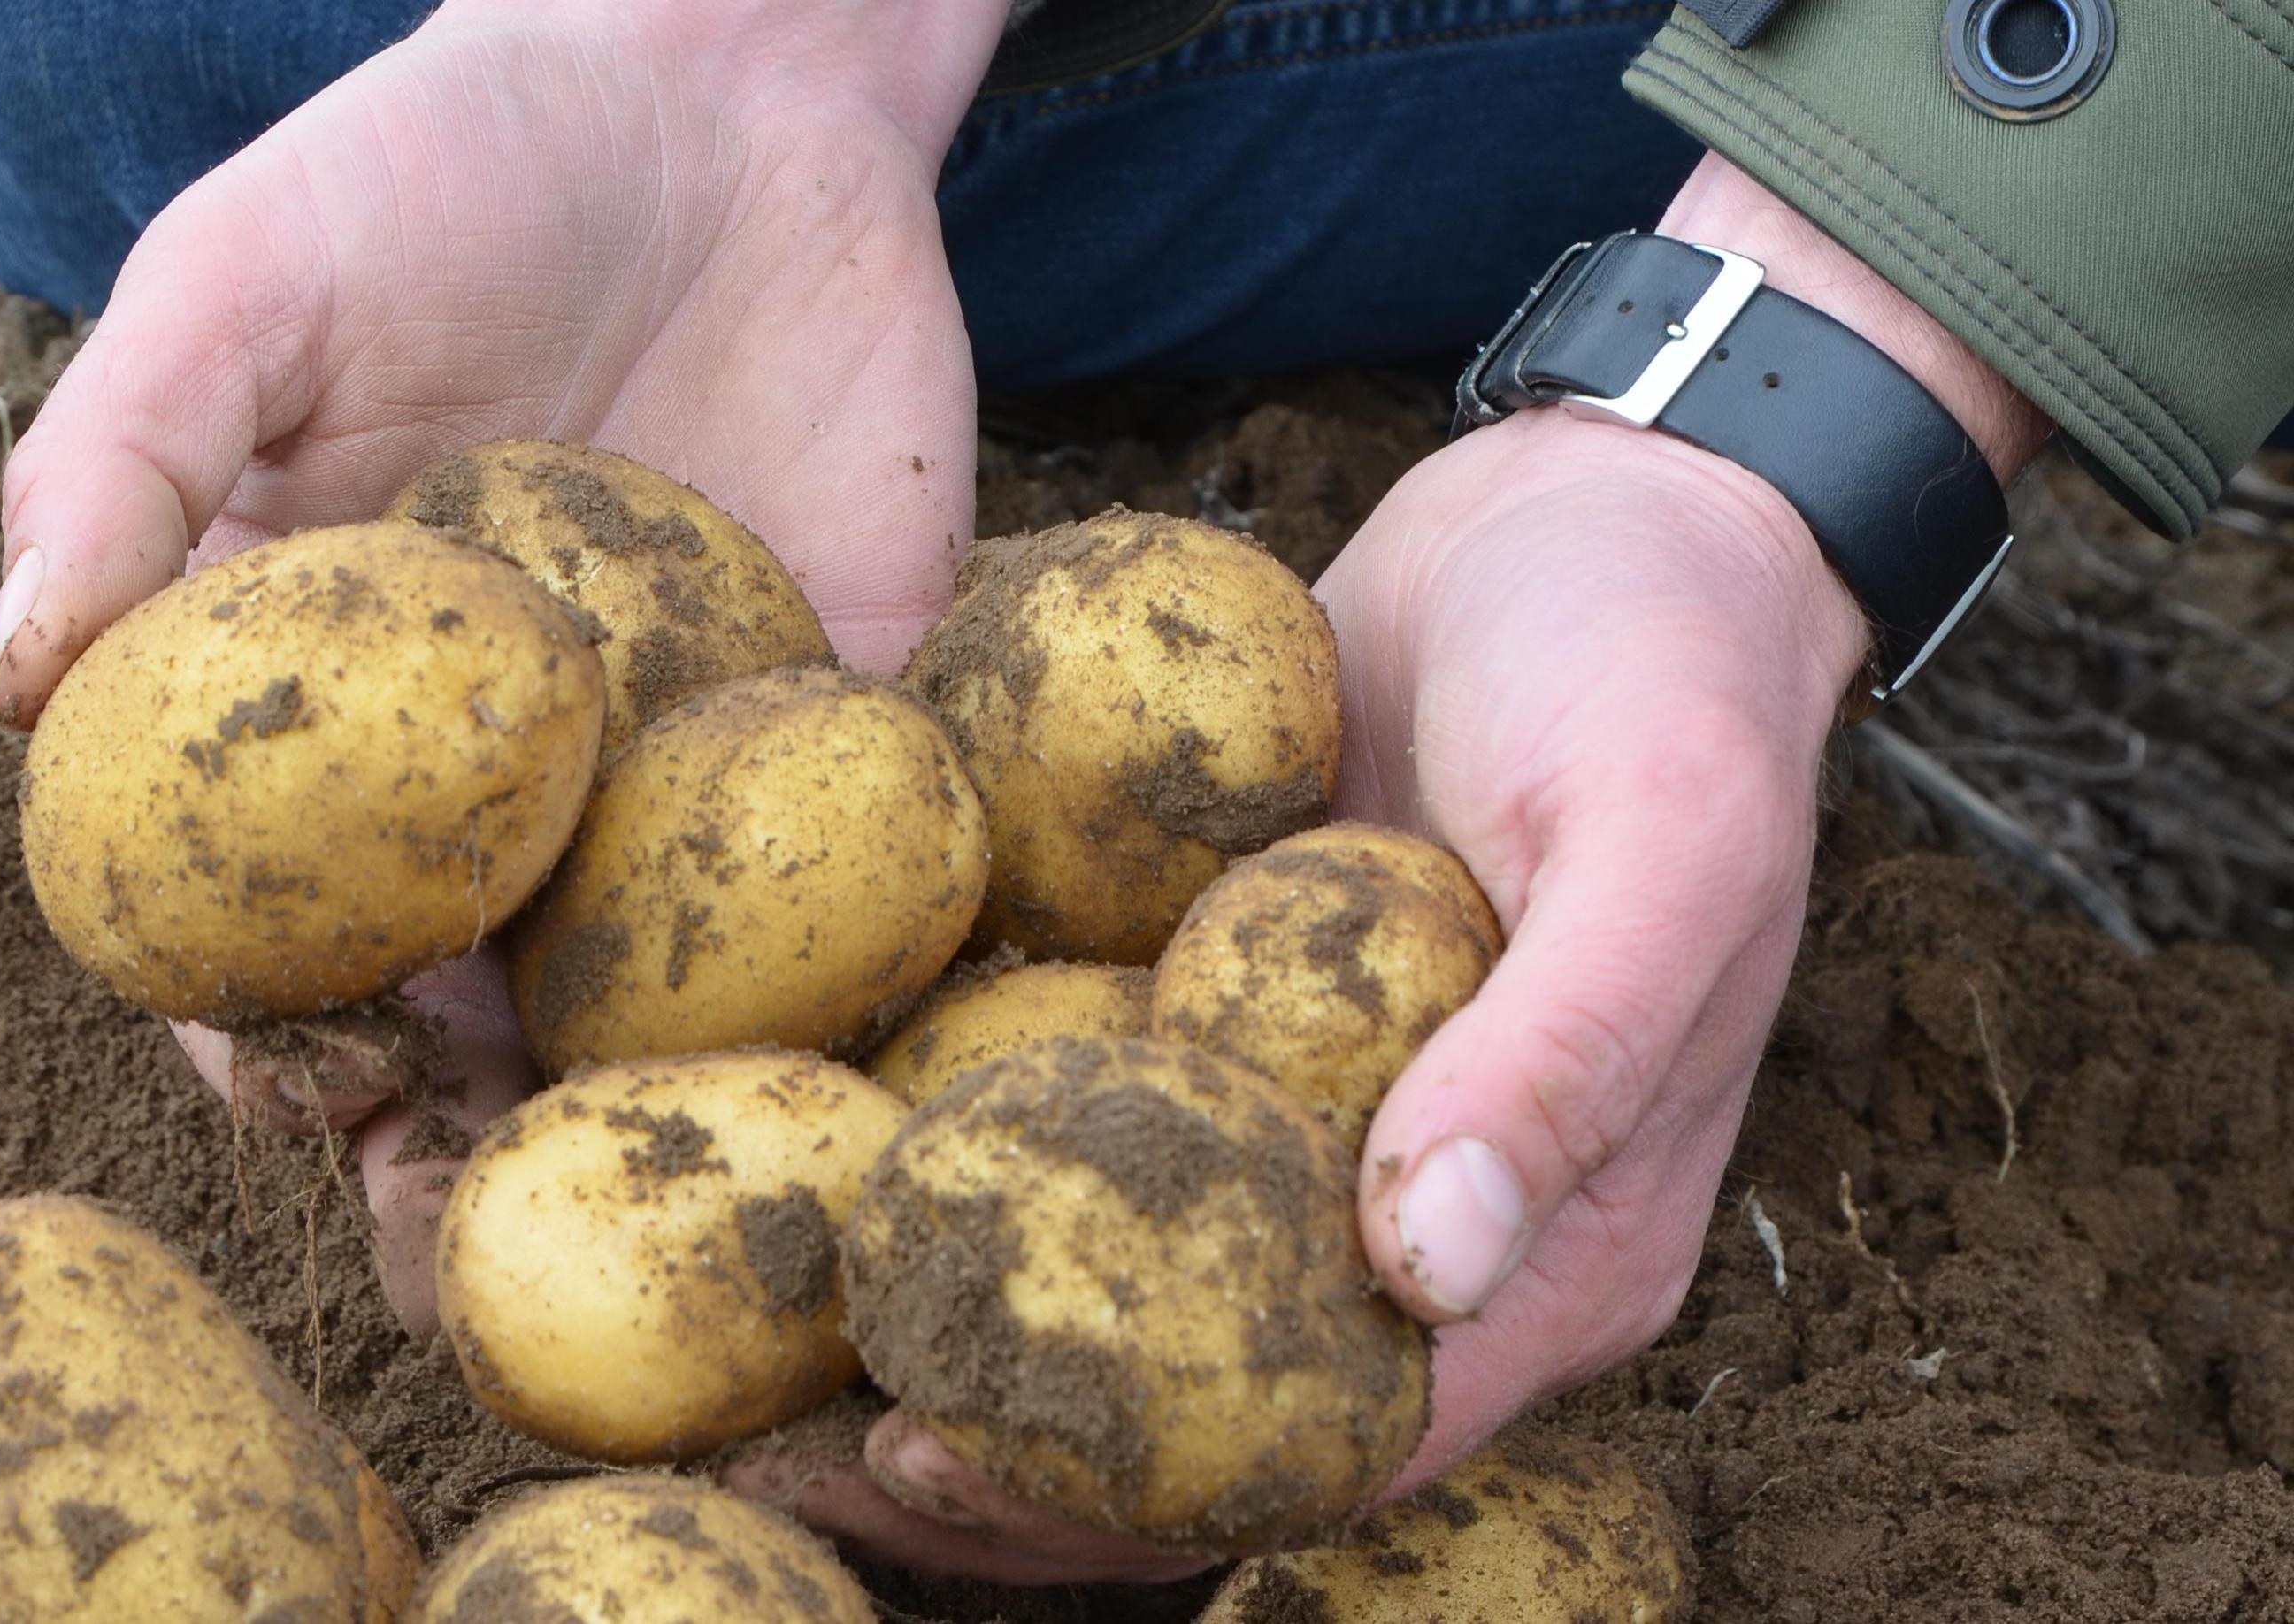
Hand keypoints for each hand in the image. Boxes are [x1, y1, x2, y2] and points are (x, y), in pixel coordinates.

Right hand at [0, 0, 1005, 1330]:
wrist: (725, 80)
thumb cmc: (436, 165)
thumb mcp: (241, 286)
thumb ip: (119, 469)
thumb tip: (2, 689)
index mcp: (325, 700)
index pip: (267, 907)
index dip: (254, 1019)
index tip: (277, 1089)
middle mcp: (493, 767)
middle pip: (453, 995)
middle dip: (444, 1129)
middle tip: (460, 1224)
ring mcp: (672, 754)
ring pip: (641, 983)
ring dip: (626, 1108)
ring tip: (625, 1196)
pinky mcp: (847, 712)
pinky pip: (842, 873)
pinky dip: (842, 977)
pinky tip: (832, 1063)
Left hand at [767, 411, 1861, 1579]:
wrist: (1598, 508)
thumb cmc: (1665, 671)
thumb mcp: (1657, 844)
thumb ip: (1564, 1055)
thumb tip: (1429, 1267)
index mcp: (1550, 1250)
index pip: (1332, 1439)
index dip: (1128, 1492)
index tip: (926, 1467)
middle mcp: (1412, 1222)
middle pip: (1185, 1396)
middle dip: (988, 1438)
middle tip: (775, 1435)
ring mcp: (1302, 1112)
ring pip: (1108, 1266)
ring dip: (940, 1305)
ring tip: (744, 1324)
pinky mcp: (1215, 1003)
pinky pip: (1076, 1095)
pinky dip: (951, 1130)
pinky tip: (792, 1122)